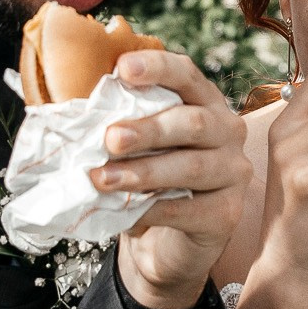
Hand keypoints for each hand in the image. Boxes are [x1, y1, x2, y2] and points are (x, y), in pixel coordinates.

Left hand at [100, 49, 254, 308]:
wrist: (170, 240)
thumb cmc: (149, 178)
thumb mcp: (135, 146)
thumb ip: (119, 123)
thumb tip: (74, 112)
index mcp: (204, 102)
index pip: (186, 75)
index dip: (157, 68)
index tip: (122, 68)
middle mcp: (227, 131)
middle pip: (193, 123)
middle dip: (148, 130)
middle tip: (110, 139)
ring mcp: (233, 172)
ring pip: (192, 167)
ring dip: (144, 172)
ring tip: (103, 179)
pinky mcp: (227, 212)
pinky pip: (189, 209)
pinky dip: (154, 210)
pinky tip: (126, 214)